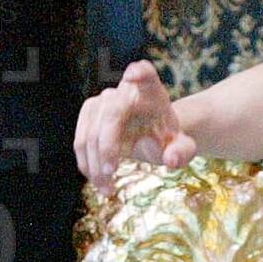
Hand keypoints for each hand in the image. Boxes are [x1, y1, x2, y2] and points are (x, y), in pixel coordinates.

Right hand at [75, 60, 197, 190]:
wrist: (150, 134)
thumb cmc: (166, 136)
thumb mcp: (181, 146)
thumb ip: (182, 152)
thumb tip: (172, 160)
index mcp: (152, 91)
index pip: (146, 74)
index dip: (140, 73)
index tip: (134, 74)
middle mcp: (124, 91)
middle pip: (111, 114)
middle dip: (107, 145)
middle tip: (111, 172)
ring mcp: (103, 101)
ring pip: (90, 132)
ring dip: (94, 164)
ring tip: (107, 188)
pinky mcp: (88, 114)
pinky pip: (80, 141)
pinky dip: (87, 165)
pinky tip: (100, 182)